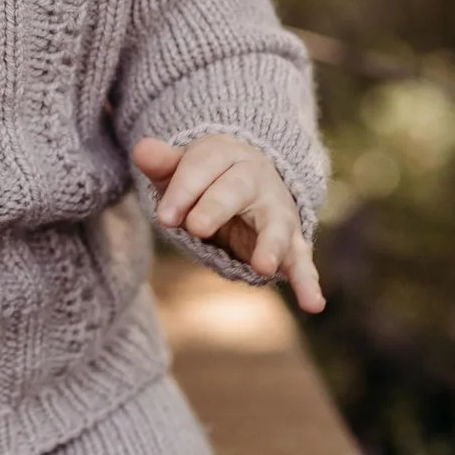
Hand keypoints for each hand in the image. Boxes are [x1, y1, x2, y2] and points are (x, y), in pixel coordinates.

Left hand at [131, 135, 325, 312]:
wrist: (250, 177)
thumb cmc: (206, 179)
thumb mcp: (183, 169)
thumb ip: (164, 164)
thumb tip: (141, 149)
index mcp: (226, 155)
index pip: (202, 166)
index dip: (183, 190)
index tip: (164, 217)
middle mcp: (256, 178)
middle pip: (236, 189)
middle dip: (216, 207)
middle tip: (196, 227)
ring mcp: (277, 210)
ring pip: (276, 225)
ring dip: (271, 246)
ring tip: (263, 267)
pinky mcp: (291, 241)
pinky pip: (301, 260)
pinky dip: (308, 281)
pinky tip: (314, 304)